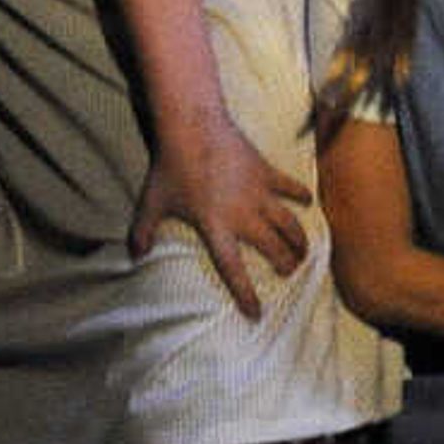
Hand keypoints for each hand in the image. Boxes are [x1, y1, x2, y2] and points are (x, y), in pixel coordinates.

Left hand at [129, 103, 309, 318]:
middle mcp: (244, 216)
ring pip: (290, 224)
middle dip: (286, 264)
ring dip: (299, 240)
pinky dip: (301, 196)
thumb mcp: (151, 203)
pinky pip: (291, 188)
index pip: (233, 270)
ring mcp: (260, 194)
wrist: (193, 130)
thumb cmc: (171, 168)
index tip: (256, 314)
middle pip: (274, 248)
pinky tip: (308, 202)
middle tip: (289, 271)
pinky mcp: (268, 174)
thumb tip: (135, 256)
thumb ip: (142, 232)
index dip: (246, 294)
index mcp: (216, 228)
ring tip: (304, 250)